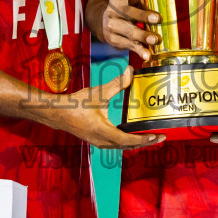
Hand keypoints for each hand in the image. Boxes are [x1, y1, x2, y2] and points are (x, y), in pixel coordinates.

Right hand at [49, 65, 163, 148]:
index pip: (129, 140)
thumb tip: (130, 71)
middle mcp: (102, 141)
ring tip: (150, 136)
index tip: (158, 136)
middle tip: (161, 136)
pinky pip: (115, 144)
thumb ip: (117, 83)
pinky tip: (132, 134)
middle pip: (128, 146)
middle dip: (145, 142)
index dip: (145, 139)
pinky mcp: (96, 140)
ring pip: (122, 146)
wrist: (57, 113)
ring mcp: (99, 142)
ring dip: (136, 143)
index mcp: (103, 132)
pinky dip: (127, 141)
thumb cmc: (76, 104)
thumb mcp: (98, 93)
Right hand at [99, 0, 161, 60]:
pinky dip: (139, 51)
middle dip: (143, 15)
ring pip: (129, 31)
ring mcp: (113, 26)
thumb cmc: (129, 7)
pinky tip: (147, 55)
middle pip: (128, 12)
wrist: (105, 24)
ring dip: (142, 35)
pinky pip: (129, 45)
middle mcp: (114, 10)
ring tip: (155, 39)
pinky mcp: (115, 40)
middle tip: (158, 18)